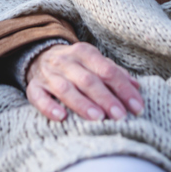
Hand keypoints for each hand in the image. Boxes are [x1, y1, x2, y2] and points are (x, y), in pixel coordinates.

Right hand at [25, 42, 143, 121]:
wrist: (39, 55)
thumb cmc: (76, 65)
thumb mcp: (95, 63)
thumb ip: (115, 74)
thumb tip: (137, 88)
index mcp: (85, 53)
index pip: (107, 70)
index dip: (123, 89)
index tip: (137, 107)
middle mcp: (66, 61)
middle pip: (88, 80)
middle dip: (106, 99)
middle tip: (120, 116)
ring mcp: (48, 74)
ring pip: (65, 88)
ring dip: (82, 104)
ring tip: (98, 118)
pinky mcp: (34, 86)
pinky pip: (38, 96)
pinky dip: (49, 107)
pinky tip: (61, 117)